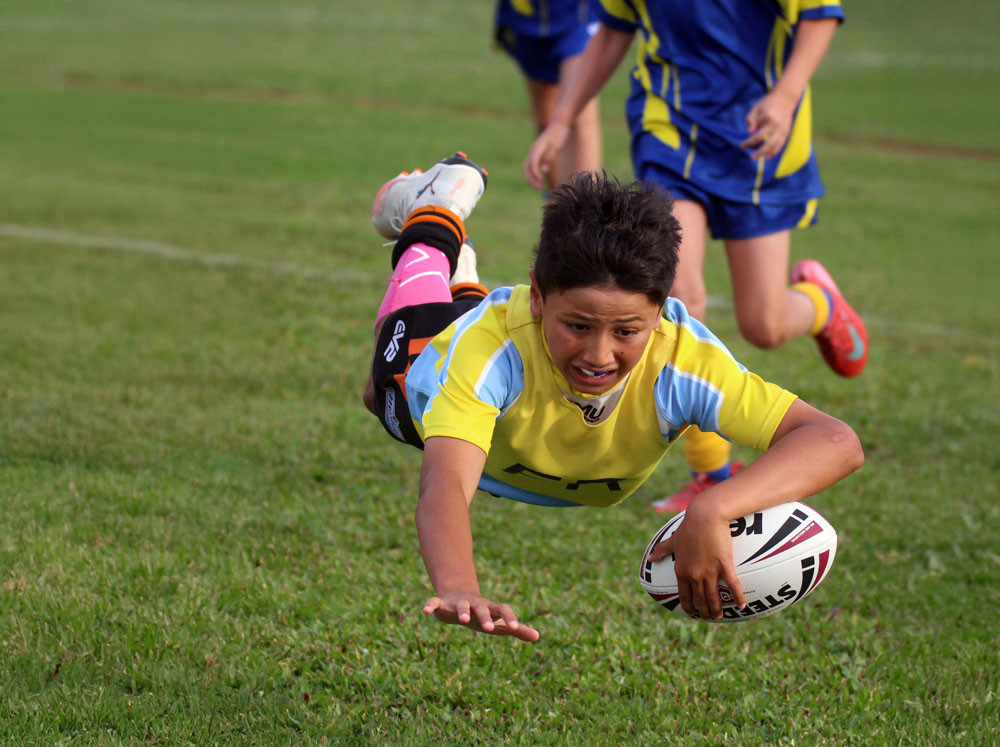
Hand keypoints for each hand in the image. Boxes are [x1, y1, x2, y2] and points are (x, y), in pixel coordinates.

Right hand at [423, 591, 540, 642]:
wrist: (460, 595)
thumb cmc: (484, 613)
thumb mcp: (500, 622)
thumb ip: (518, 630)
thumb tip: (538, 637)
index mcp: (491, 609)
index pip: (504, 610)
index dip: (510, 618)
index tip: (516, 627)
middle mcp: (476, 604)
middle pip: (483, 609)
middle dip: (486, 617)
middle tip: (489, 629)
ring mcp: (459, 603)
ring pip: (461, 606)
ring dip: (462, 611)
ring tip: (463, 619)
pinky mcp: (443, 603)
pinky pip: (435, 603)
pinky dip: (430, 605)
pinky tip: (425, 611)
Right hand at [523, 121, 570, 189]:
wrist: (559, 125)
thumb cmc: (559, 134)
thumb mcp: (557, 146)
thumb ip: (550, 157)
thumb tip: (544, 170)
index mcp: (537, 147)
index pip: (532, 163)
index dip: (535, 173)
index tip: (541, 181)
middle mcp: (533, 150)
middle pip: (526, 167)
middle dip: (531, 179)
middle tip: (539, 188)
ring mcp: (533, 152)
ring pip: (527, 167)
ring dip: (531, 178)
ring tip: (539, 186)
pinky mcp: (536, 154)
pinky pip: (532, 166)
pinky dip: (534, 174)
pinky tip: (541, 179)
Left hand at [650, 501, 745, 619]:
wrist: (705, 515)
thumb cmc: (689, 526)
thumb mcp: (674, 540)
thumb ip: (663, 550)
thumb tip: (651, 557)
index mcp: (681, 570)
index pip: (684, 595)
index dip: (689, 607)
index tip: (693, 614)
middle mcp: (694, 574)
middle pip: (700, 599)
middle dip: (704, 611)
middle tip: (710, 618)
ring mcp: (709, 571)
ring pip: (713, 597)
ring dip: (717, 609)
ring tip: (720, 616)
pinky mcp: (724, 564)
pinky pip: (732, 585)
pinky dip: (737, 596)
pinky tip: (743, 605)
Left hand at [740, 87, 799, 159]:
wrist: (785, 98)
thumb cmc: (767, 103)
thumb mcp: (756, 108)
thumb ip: (750, 119)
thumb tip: (750, 132)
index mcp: (768, 118)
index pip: (756, 135)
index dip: (748, 143)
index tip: (741, 146)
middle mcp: (776, 125)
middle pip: (767, 143)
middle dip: (758, 152)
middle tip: (751, 157)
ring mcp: (782, 129)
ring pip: (775, 145)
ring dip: (766, 153)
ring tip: (758, 158)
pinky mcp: (786, 132)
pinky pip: (781, 144)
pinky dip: (775, 151)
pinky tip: (768, 156)